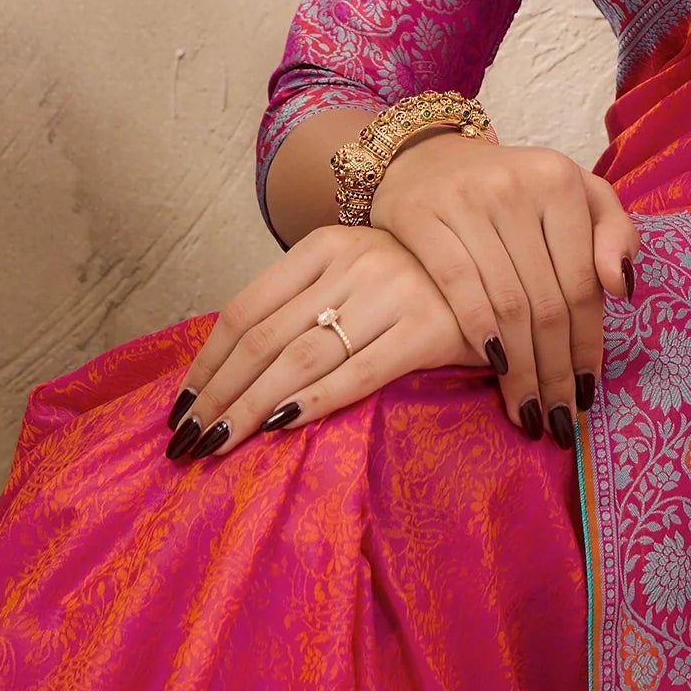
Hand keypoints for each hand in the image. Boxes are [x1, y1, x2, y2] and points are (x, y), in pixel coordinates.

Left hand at [165, 223, 480, 462]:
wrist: (508, 266)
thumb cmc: (421, 282)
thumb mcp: (355, 275)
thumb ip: (304, 308)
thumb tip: (229, 374)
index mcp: (325, 246)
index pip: (245, 309)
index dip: (207, 363)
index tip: (181, 405)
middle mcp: (354, 261)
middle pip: (264, 339)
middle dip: (218, 395)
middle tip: (186, 441)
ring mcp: (392, 291)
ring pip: (300, 358)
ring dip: (250, 407)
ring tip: (218, 445)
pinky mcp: (429, 328)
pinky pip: (358, 372)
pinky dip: (313, 402)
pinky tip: (280, 427)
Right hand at [368, 133, 638, 447]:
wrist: (425, 159)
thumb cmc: (513, 191)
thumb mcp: (574, 196)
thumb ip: (613, 232)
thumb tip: (624, 288)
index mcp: (561, 180)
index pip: (583, 281)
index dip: (589, 344)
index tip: (589, 393)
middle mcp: (517, 187)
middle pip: (547, 300)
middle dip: (557, 370)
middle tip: (560, 418)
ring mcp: (468, 201)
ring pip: (507, 303)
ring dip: (522, 368)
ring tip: (530, 412)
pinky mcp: (422, 217)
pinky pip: (458, 288)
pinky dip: (479, 332)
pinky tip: (494, 368)